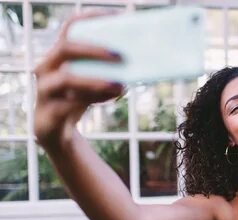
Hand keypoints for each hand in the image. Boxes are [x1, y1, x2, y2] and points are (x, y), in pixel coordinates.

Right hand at [34, 10, 122, 147]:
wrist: (59, 133)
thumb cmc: (79, 100)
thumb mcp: (95, 82)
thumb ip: (109, 72)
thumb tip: (142, 62)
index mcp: (59, 55)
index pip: (70, 27)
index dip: (90, 17)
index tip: (116, 15)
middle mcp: (47, 68)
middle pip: (66, 48)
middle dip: (94, 49)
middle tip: (121, 55)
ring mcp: (44, 91)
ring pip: (66, 79)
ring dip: (96, 81)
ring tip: (120, 86)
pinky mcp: (47, 114)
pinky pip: (67, 105)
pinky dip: (90, 101)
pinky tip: (110, 99)